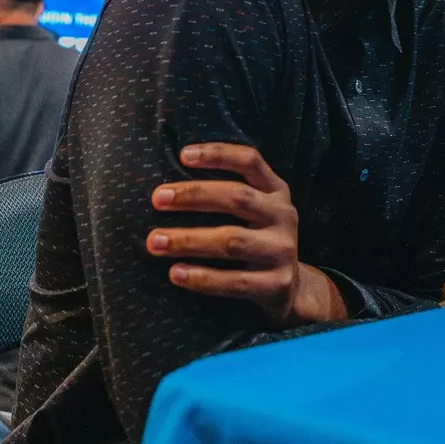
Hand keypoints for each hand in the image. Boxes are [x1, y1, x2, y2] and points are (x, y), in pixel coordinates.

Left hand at [147, 143, 346, 326]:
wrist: (289, 288)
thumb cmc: (256, 240)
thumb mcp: (254, 210)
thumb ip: (227, 194)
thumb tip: (170, 187)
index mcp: (276, 191)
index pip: (251, 161)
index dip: (218, 155)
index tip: (183, 155)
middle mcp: (283, 215)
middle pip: (237, 197)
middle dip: (193, 195)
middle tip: (157, 199)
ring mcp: (282, 250)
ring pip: (232, 240)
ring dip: (189, 240)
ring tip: (155, 241)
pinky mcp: (277, 284)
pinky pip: (234, 281)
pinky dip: (202, 277)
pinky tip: (176, 273)